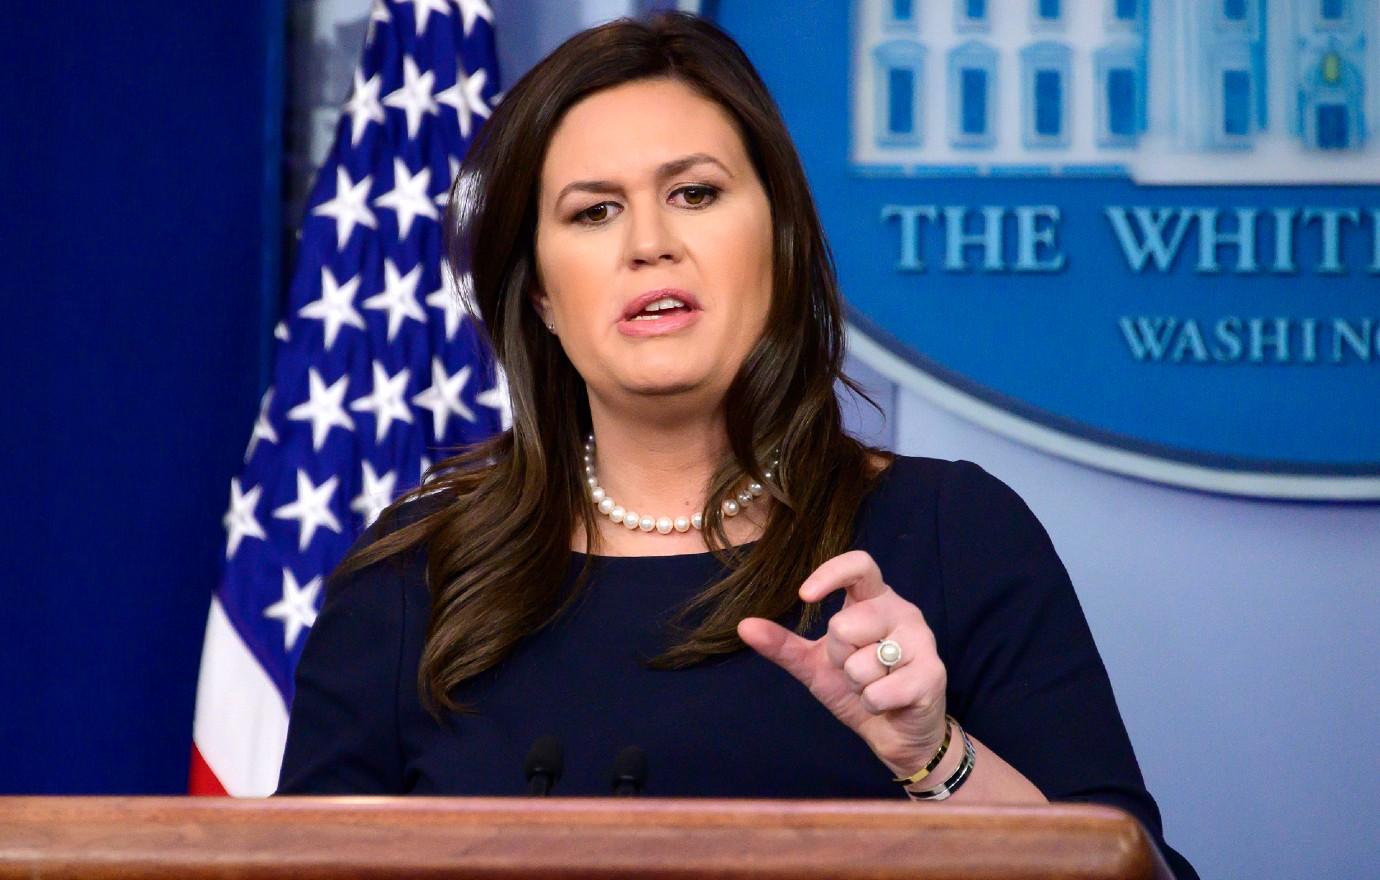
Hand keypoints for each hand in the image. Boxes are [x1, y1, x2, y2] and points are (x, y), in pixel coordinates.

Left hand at [737, 550, 948, 778]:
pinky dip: (871, 703)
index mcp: (874, 600)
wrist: (895, 732)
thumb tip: (743, 626)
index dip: (830, 574)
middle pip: (846, 623)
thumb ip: (783, 645)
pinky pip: (879, 690)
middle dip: (839, 657)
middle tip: (854, 669)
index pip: (859, 564)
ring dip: (857, 684)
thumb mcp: (815, 666)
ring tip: (874, 685)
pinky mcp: (932, 673)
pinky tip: (886, 702)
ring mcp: (922, 640)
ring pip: (862, 661)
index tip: (803, 596)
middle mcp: (902, 611)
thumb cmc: (859, 687)